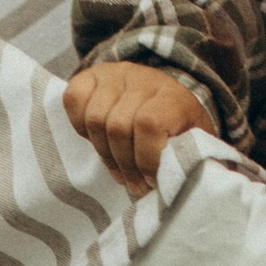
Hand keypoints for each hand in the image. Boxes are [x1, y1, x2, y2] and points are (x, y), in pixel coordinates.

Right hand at [62, 60, 216, 194]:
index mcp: (174, 97)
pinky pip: (73, 99)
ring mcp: (115, 73)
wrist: (166, 100)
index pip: (148, 124)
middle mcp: (143, 78)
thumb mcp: (193, 147)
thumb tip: (185, 191)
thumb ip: (187, 164)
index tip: (150, 181)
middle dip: (123, 163)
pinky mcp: (92, 74)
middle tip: (132, 181)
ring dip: (104, 151)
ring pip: (95, 118)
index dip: (145, 159)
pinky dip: (79, 125)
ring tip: (118, 165)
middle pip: (117, 126)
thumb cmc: (179, 133)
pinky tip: (97, 138)